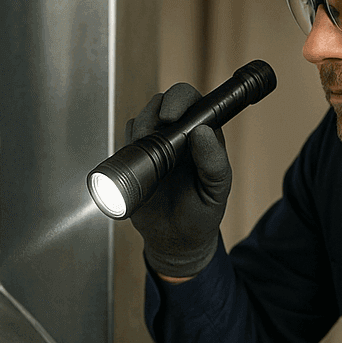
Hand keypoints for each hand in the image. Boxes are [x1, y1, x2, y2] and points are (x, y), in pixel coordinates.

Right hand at [126, 83, 230, 276]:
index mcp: (204, 137)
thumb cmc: (201, 215)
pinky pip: (125, 139)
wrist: (175, 242)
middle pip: (162, 103)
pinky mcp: (135, 159)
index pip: (193, 102)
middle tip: (152, 131)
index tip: (172, 116)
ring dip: (139, 127)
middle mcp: (179, 136)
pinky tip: (133, 158)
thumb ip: (214, 163)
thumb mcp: (215, 192)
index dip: (180, 100)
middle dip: (153, 111)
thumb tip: (203, 131)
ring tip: (144, 150)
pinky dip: (126, 142)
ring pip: (141, 118)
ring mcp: (155, 146)